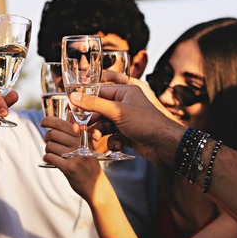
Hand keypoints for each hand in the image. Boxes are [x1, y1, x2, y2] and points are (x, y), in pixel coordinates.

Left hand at [41, 116, 102, 200]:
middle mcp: (80, 144)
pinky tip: (50, 160)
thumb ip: (74, 133)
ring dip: (47, 150)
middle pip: (52, 134)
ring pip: (49, 146)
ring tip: (53, 154)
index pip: (62, 123)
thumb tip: (56, 120)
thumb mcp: (86, 145)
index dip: (48, 121)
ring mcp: (75, 156)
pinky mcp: (69, 168)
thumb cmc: (87, 163)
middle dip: (46, 138)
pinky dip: (47, 158)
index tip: (43, 123)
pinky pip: (49, 157)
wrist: (96, 185)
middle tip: (48, 142)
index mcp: (83, 135)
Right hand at [68, 83, 184, 164]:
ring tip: (99, 138)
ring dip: (99, 132)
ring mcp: (126, 120)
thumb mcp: (117, 111)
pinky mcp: (128, 134)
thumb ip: (94, 104)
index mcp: (124, 92)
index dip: (84, 102)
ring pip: (104, 124)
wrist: (165, 145)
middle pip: (99, 111)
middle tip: (79, 129)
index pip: (98, 93)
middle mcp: (125, 104)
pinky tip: (117, 145)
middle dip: (90, 121)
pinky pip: (112, 136)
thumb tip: (74, 97)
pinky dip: (112, 141)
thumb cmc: (146, 123)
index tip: (71, 110)